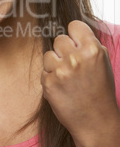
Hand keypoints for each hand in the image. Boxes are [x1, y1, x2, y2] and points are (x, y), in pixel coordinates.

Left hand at [41, 20, 118, 146]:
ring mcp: (60, 71)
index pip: (74, 25)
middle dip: (64, 50)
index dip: (74, 35)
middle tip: (72, 65)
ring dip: (55, 64)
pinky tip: (62, 87)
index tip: (75, 43)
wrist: (95, 121)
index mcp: (92, 50)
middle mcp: (75, 58)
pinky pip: (44, 70)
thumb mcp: (102, 62)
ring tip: (67, 77)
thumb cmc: (100, 90)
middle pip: (59, 39)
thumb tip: (73, 30)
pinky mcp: (48, 83)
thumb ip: (88, 44)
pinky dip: (50, 78)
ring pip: (48, 54)